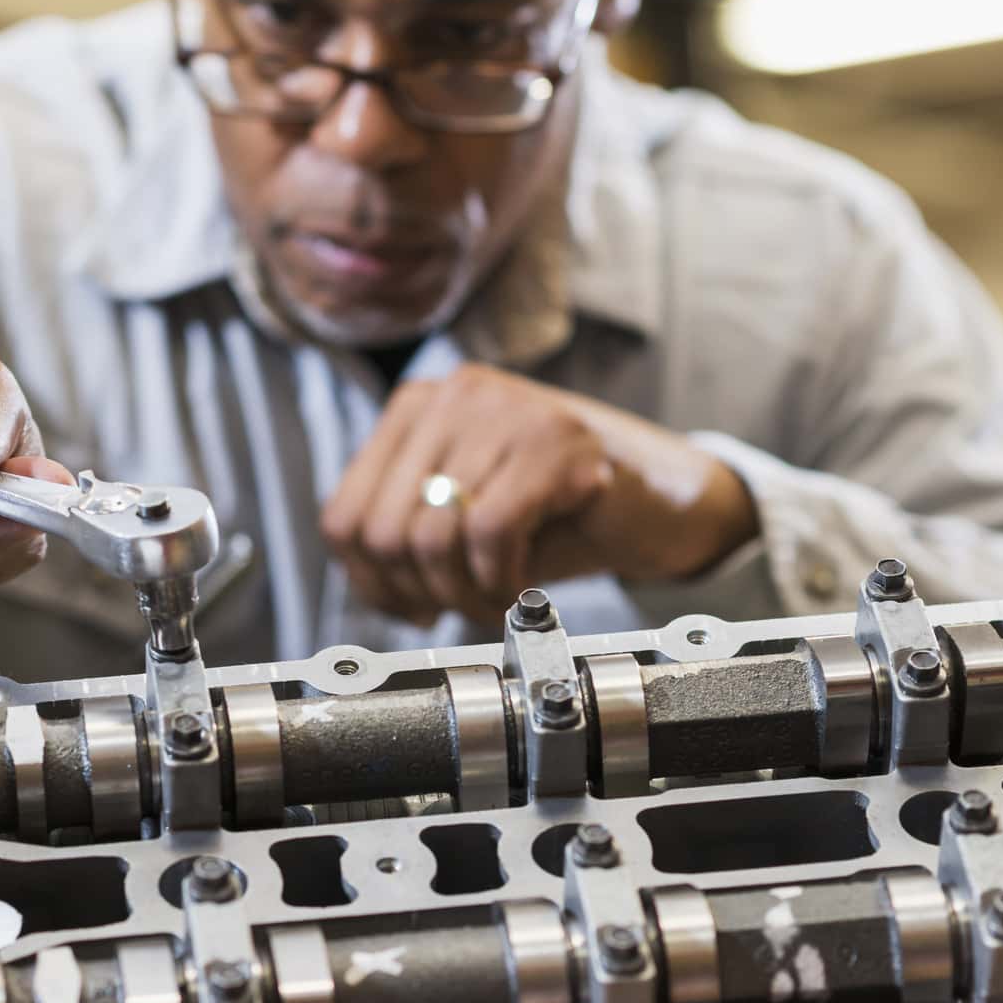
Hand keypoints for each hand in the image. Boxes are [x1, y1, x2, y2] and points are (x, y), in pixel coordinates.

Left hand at [320, 365, 757, 625]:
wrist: (660, 495)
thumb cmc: (559, 510)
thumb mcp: (464, 512)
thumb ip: (405, 530)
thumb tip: (369, 583)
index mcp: (418, 407)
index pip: (343, 514)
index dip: (370, 583)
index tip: (411, 607)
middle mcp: (453, 395)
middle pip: (381, 530)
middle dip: (419, 593)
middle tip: (462, 607)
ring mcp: (506, 410)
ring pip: (431, 535)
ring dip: (463, 592)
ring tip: (494, 595)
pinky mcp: (555, 440)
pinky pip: (489, 532)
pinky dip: (499, 578)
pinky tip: (521, 580)